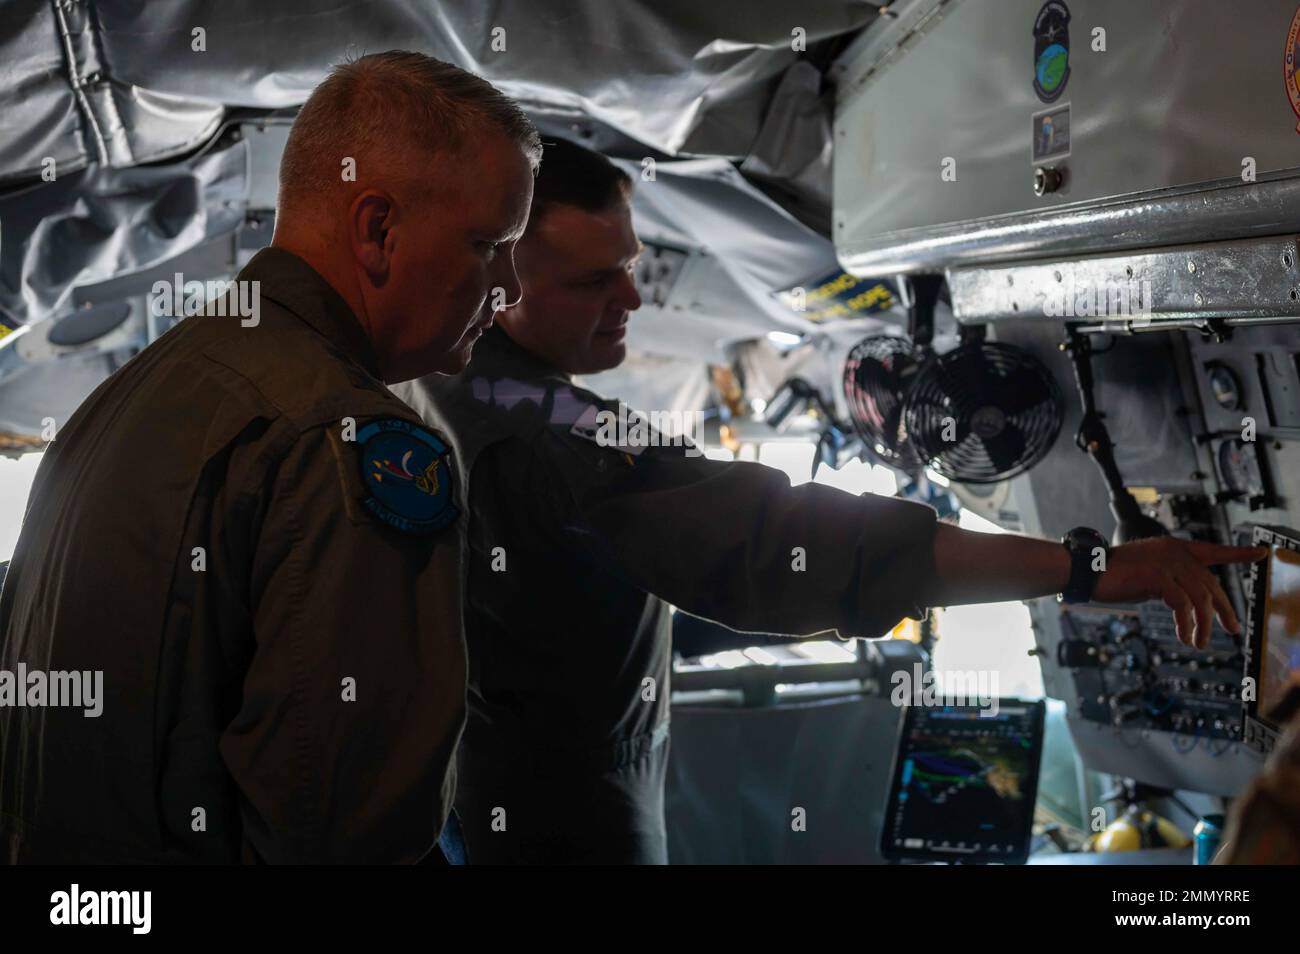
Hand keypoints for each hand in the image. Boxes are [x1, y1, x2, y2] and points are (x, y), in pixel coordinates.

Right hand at [1092, 539, 1267, 647]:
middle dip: (1224, 609)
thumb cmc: (1112, 575)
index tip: (1260, 553)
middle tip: (1232, 628)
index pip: (1213, 550)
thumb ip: (1169, 580)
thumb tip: (1187, 602)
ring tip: (1200, 643)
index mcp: (1174, 548)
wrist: (1088, 571)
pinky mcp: (1160, 576)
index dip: (1238, 553)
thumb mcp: (1148, 575)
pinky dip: (1186, 624)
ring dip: (1204, 625)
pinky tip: (1184, 637)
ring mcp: (1168, 563)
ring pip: (1200, 599)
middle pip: (1211, 584)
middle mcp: (1176, 552)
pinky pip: (1183, 605)